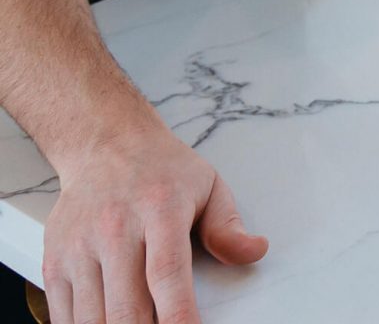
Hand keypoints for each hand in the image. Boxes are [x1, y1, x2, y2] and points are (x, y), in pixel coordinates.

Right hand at [42, 126, 267, 323]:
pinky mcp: (53, 260)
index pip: (167, 273)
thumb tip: (254, 252)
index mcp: (160, 208)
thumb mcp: (209, 186)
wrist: (105, 144)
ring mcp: (78, 246)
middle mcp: (114, 228)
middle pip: (126, 306)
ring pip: (92, 318)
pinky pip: (63, 314)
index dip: (178, 315)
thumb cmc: (162, 170)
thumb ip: (228, 226)